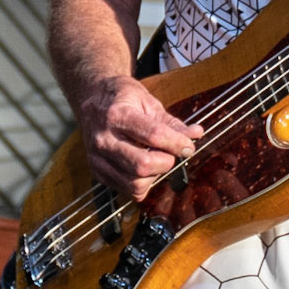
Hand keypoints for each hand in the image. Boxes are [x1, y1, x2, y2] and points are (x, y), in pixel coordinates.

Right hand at [79, 74, 203, 197]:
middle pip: (143, 165)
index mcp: (117, 115)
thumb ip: (172, 123)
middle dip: (166, 162)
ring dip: (155, 176)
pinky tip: (144, 168)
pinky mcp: (97, 172)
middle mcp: (103, 138)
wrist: (92, 98)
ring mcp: (97, 158)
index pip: (154, 135)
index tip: (188, 146)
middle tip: (171, 153)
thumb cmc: (123, 98)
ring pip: (135, 183)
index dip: (178, 143)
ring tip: (156, 160)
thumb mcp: (148, 102)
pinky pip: (127, 190)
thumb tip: (196, 134)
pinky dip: (143, 183)